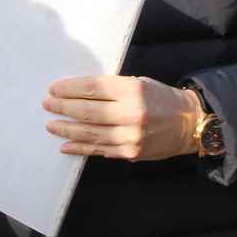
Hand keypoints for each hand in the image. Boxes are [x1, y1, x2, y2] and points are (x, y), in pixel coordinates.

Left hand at [43, 75, 199, 161]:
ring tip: (51, 124)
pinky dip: (80, 148)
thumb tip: (77, 94)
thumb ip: (112, 89)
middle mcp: (131, 113)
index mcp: (133, 90)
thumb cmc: (160, 98)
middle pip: (88, 111)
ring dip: (67, 129)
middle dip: (63, 107)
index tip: (54, 89)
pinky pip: (99, 150)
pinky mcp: (130, 153)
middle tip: (47, 104)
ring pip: (90, 132)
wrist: (188, 124)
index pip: (93, 88)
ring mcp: (131, 136)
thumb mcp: (139, 84)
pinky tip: (65, 145)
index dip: (70, 89)